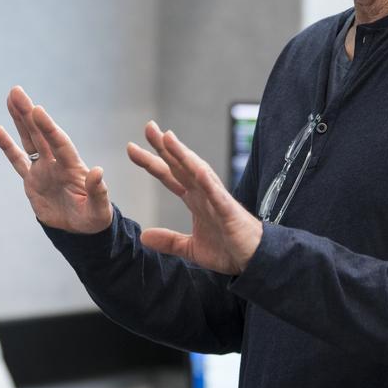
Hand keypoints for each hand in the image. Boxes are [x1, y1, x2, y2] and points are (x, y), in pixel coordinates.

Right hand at [0, 86, 113, 233]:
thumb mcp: (99, 209)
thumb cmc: (94, 219)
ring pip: (29, 140)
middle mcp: (56, 163)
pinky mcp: (32, 181)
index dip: (48, 127)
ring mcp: (43, 170)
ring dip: (20, 119)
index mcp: (72, 167)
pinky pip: (18, 161)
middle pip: (40, 134)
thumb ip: (98, 191)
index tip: (37, 110)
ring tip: (11, 98)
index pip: (59, 143)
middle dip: (28, 113)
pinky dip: (8, 147)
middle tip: (16, 91)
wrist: (80, 230)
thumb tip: (98, 172)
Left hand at [126, 121, 262, 274]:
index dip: (151, 161)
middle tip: (148, 126)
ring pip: (198, 172)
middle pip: (180, 166)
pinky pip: (218, 196)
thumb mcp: (191, 248)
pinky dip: (208, 183)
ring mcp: (217, 200)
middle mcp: (204, 193)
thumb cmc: (228, 249)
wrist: (255, 261)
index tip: (132, 148)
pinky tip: (198, 171)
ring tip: (168, 138)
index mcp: (194, 199)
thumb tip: (144, 236)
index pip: (169, 175)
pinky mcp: (229, 213)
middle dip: (164, 147)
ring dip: (183, 155)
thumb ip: (169, 240)